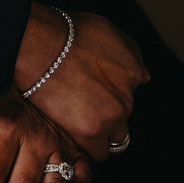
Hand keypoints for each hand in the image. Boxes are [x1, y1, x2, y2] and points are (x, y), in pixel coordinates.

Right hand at [14, 4, 147, 160]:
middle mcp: (127, 98)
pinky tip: (78, 133)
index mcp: (133, 71)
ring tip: (82, 121)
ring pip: (116, 138)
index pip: (132, 88)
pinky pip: (99, 152)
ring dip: (104, 132)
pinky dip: (91, 146)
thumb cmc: (66, 33)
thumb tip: (143, 76)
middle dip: (109, 110)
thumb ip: (131, 53)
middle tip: (86, 101)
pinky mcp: (91, 135)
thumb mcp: (107, 30)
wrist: (40, 47)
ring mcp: (111, 118)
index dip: (113, 86)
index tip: (97, 84)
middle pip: (124, 114)